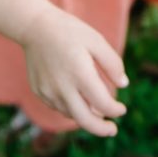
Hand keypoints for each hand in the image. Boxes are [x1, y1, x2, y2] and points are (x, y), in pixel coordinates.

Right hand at [18, 4, 128, 137]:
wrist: (34, 26)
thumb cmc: (70, 31)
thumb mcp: (97, 41)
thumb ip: (113, 64)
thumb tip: (123, 85)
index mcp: (80, 74)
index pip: (103, 104)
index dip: (115, 111)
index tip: (122, 109)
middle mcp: (62, 87)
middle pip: (85, 120)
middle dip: (101, 129)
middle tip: (112, 130)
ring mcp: (48, 91)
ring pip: (71, 115)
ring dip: (87, 117)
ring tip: (97, 110)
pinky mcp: (39, 91)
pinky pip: (58, 107)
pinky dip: (72, 108)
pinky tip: (78, 99)